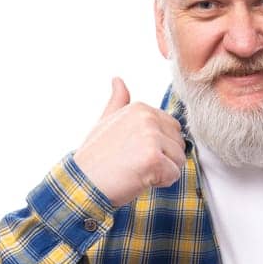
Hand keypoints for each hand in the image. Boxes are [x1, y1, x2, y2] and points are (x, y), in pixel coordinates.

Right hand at [72, 77, 186, 206]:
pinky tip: (139, 179)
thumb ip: (118, 102)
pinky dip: (160, 183)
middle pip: (179, 144)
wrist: (83, 183)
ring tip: (136, 171)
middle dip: (164, 159)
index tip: (135, 152)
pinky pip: (173, 175)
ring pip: (179, 160)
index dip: (159, 147)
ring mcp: (151, 137)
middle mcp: (147, 118)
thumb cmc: (95, 158)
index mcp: (140, 108)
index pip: (173, 129)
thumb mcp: (105, 122)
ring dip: (162, 172)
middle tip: (136, 164)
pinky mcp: (154, 159)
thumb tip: (117, 80)